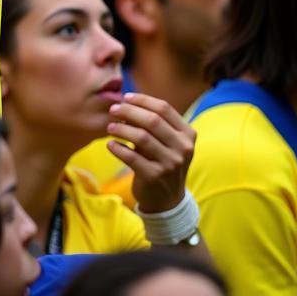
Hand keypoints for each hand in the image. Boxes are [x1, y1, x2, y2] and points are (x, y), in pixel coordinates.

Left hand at [106, 92, 194, 213]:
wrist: (168, 199)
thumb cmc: (162, 161)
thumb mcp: (165, 141)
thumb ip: (151, 122)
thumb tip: (125, 102)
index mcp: (187, 134)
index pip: (164, 108)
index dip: (142, 100)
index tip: (125, 97)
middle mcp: (183, 148)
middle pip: (152, 120)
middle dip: (129, 111)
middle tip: (113, 109)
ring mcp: (170, 164)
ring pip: (141, 137)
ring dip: (121, 129)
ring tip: (110, 128)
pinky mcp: (155, 176)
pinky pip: (131, 157)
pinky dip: (118, 148)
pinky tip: (110, 145)